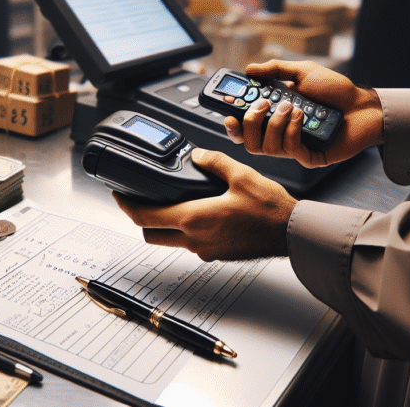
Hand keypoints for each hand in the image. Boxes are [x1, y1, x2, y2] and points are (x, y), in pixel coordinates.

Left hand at [113, 148, 296, 261]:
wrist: (291, 234)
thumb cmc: (270, 209)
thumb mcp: (241, 174)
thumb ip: (214, 161)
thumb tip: (197, 154)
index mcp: (193, 219)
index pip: (145, 217)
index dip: (126, 206)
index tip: (119, 195)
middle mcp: (195, 239)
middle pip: (150, 234)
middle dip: (140, 217)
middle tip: (138, 200)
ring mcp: (205, 250)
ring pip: (170, 241)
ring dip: (163, 225)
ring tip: (168, 204)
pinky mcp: (216, 255)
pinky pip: (190, 244)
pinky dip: (185, 231)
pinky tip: (197, 215)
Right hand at [224, 60, 383, 167]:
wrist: (363, 105)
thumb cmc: (336, 91)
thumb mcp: (303, 73)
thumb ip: (275, 70)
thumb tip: (249, 69)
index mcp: (275, 116)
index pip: (244, 127)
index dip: (232, 123)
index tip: (227, 112)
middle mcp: (281, 134)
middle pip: (249, 142)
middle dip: (250, 122)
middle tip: (263, 104)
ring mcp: (294, 147)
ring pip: (266, 147)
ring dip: (276, 123)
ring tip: (292, 106)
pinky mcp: (309, 157)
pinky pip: (290, 149)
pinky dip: (293, 130)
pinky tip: (304, 116)